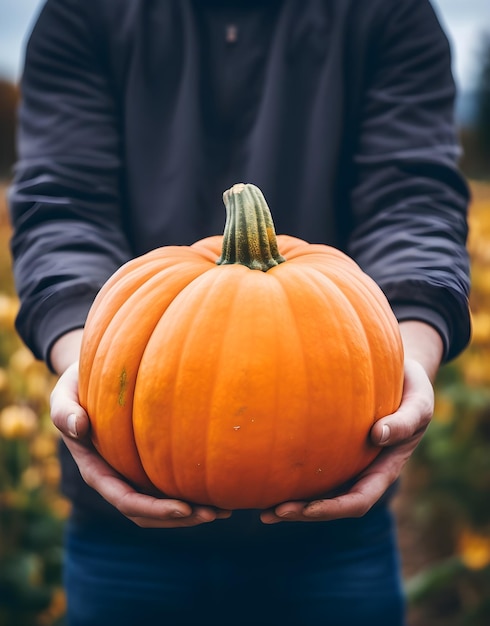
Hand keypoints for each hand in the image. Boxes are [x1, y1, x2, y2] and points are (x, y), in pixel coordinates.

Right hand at [50, 362, 231, 527]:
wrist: (89, 378)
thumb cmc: (77, 385)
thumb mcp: (64, 394)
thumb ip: (65, 411)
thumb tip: (79, 426)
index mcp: (96, 468)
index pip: (123, 498)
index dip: (152, 508)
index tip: (183, 509)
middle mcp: (115, 477)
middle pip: (146, 511)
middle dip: (178, 519)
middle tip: (213, 513)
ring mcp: (132, 472)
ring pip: (159, 504)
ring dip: (189, 513)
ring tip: (223, 510)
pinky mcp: (148, 462)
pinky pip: (168, 485)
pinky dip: (191, 493)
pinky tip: (216, 490)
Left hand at [260, 357, 433, 523]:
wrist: (402, 373)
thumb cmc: (412, 389)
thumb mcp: (419, 405)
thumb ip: (404, 422)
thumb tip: (377, 435)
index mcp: (384, 469)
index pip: (358, 500)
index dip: (333, 509)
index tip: (307, 510)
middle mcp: (363, 470)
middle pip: (332, 503)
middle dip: (303, 513)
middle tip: (270, 513)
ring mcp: (348, 460)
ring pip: (319, 489)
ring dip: (293, 502)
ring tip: (261, 507)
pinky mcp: (334, 444)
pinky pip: (313, 464)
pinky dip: (292, 474)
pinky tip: (268, 471)